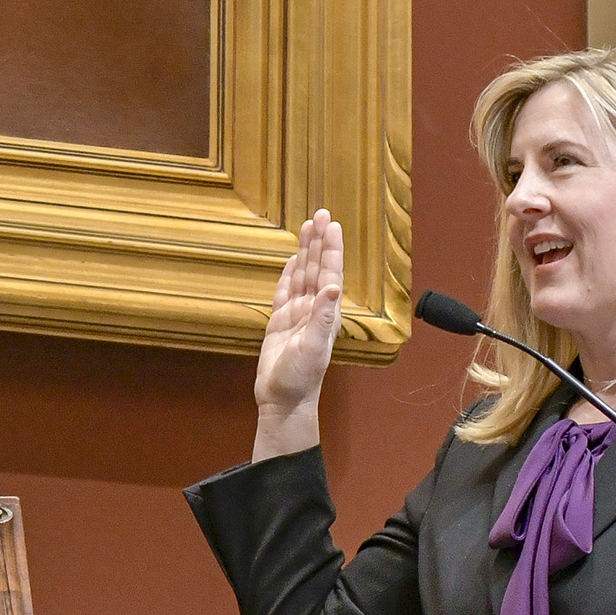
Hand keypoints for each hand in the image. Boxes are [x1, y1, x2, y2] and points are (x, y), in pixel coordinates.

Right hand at [252, 211, 341, 459]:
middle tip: (321, 213)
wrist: (284, 400)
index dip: (331, 249)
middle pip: (317, 268)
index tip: (331, 225)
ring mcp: (297, 315)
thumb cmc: (301, 378)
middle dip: (319, 241)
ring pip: (302, 276)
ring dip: (306, 252)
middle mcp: (314, 310)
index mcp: (325, 313)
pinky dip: (289, 274)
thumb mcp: (313, 347)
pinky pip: (284, 291)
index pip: (330, 273)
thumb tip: (334, 287)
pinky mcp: (280, 322)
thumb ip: (323, 316)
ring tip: (308, 227)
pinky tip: (292, 260)